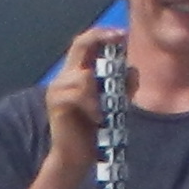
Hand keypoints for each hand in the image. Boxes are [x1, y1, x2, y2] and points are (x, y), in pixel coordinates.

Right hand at [43, 23, 119, 145]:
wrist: (77, 156)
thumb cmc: (96, 129)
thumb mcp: (117, 103)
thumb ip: (125, 86)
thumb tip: (132, 69)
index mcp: (78, 73)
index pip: (85, 43)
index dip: (102, 34)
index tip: (122, 33)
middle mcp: (65, 76)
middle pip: (79, 44)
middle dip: (101, 38)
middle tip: (120, 38)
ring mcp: (58, 88)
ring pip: (85, 75)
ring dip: (102, 91)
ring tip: (106, 110)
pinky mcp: (56, 102)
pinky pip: (79, 94)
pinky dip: (93, 104)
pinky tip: (98, 117)